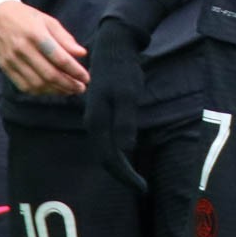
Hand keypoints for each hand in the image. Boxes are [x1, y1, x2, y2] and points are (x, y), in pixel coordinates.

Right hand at [0, 0, 88, 95]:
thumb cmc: (27, 17)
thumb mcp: (49, 21)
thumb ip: (65, 39)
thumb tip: (82, 54)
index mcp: (36, 34)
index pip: (60, 58)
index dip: (75, 71)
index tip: (86, 78)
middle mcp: (23, 49)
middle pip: (49, 74)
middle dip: (68, 84)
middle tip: (80, 88)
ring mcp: (12, 60)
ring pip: (37, 83)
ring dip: (55, 91)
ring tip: (69, 90)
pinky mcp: (4, 67)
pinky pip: (23, 86)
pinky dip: (39, 91)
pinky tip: (51, 89)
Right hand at [82, 19, 147, 193]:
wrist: (113, 48)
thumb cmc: (122, 70)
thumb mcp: (128, 94)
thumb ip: (125, 121)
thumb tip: (125, 150)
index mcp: (97, 122)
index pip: (110, 158)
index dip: (125, 175)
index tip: (142, 188)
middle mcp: (93, 123)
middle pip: (105, 158)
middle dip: (123, 174)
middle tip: (142, 188)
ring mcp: (96, 119)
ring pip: (105, 150)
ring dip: (119, 165)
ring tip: (135, 178)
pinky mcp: (101, 113)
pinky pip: (107, 140)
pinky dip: (117, 152)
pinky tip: (126, 155)